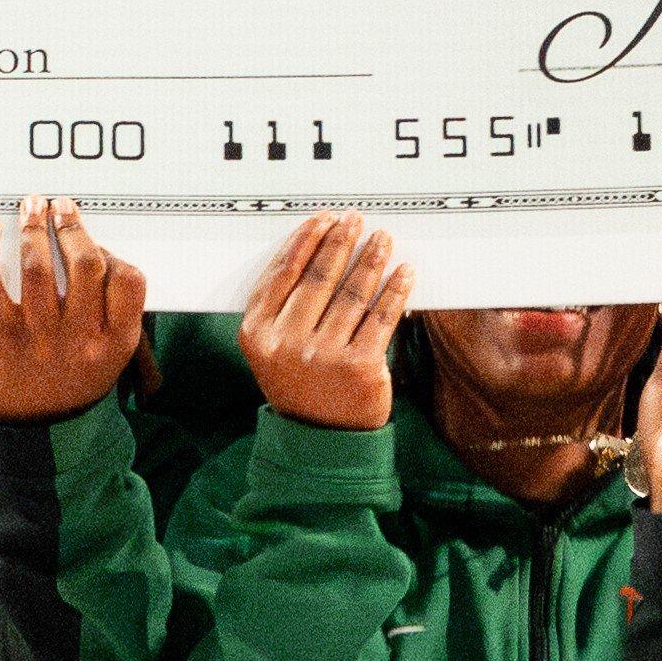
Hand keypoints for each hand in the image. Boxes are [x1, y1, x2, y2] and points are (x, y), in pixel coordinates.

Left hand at [0, 198, 146, 419]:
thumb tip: (93, 249)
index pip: (129, 281)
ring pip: (37, 268)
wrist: (40, 428)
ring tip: (32, 207)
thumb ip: (113, 310)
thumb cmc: (77, 380)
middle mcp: (81, 338)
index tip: (97, 245)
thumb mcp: (113, 354)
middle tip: (60, 208)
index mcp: (116, 341)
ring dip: (33, 228)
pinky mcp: (4, 338)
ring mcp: (41, 338)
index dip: (112, 253)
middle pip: (85, 265)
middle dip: (71, 227)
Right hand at [239, 212, 407, 431]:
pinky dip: (395, 289)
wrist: (320, 440)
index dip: (308, 240)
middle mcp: (288, 341)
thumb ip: (279, 306)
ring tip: (382, 239)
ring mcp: (324, 354)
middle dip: (342, 241)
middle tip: (357, 221)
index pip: (284, 272)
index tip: (325, 219)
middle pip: (319, 277)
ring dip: (371, 258)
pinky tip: (404, 272)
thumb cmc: (299, 387)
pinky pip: (382, 317)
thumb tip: (309, 251)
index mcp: (257, 332)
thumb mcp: (270, 348)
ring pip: (352, 292)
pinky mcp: (360, 366)